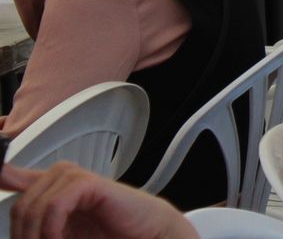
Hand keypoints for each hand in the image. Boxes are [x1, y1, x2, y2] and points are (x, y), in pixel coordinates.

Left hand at [1, 162, 196, 238]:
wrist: (146, 233)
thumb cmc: (107, 233)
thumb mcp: (58, 232)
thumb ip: (34, 221)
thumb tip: (10, 203)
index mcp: (47, 186)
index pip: (9, 174)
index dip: (0, 173)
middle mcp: (58, 176)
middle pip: (19, 207)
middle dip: (25, 236)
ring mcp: (74, 176)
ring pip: (33, 207)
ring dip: (39, 237)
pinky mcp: (89, 182)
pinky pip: (55, 205)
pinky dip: (52, 229)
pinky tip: (61, 237)